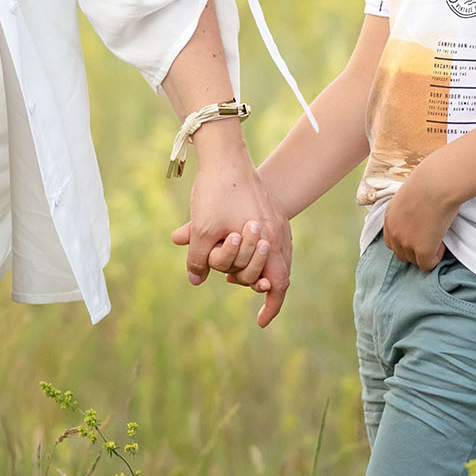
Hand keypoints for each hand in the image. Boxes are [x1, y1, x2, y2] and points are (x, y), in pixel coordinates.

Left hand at [170, 128, 291, 325]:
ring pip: (271, 257)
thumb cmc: (216, 191)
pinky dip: (253, 251)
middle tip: (228, 277)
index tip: (259, 322)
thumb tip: (195, 281)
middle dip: (250, 280)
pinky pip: (268, 240)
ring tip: (229, 266)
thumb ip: (199, 259)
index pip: (278, 285)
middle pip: (274, 274)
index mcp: (269, 240)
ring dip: (250, 265)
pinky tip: (234, 245)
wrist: (226, 153)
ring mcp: (278, 221)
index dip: (271, 307)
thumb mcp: (202, 228)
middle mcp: (280, 233)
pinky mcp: (270, 210)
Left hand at [382, 160, 452, 270]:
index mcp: (389, 218)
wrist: (437, 184)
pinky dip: (436, 257)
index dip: (406, 241)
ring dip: (426, 253)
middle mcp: (394, 232)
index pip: (391, 242)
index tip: (420, 234)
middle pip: (401, 254)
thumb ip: (407, 210)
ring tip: (437, 237)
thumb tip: (418, 216)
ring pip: (414, 261)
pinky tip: (442, 243)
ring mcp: (406, 243)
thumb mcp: (410, 195)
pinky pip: (428, 265)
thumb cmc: (429, 183)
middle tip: (431, 237)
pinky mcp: (422, 250)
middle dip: (415, 250)